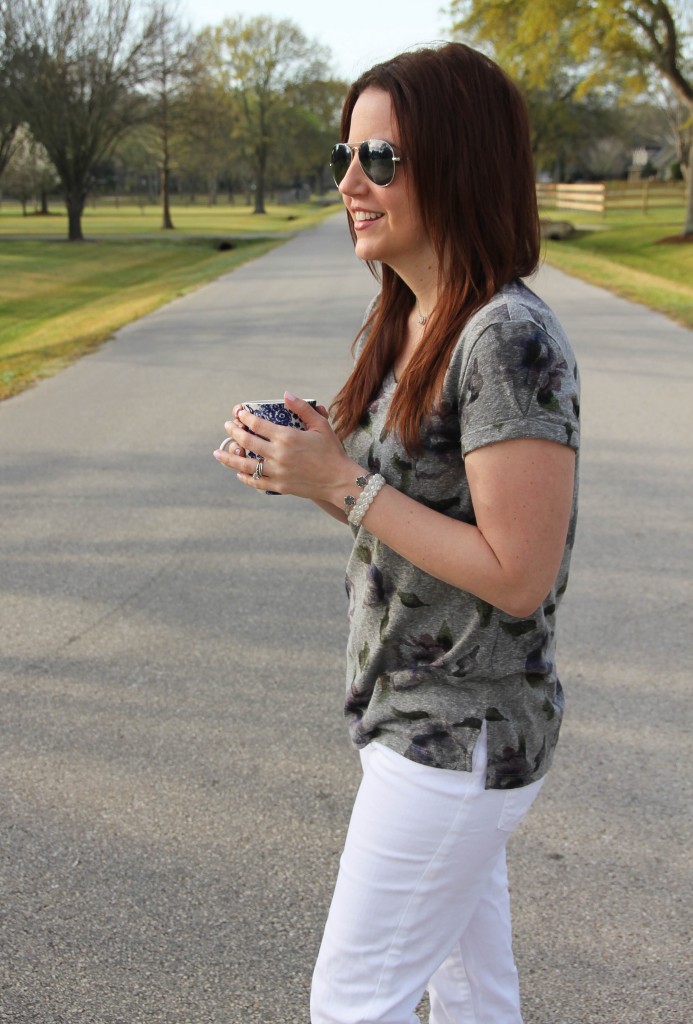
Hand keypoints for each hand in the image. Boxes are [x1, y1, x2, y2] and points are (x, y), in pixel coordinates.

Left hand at [213, 392, 354, 503]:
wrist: (340, 480)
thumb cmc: (332, 451)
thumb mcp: (321, 425)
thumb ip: (302, 408)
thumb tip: (285, 394)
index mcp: (287, 437)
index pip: (257, 424)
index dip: (244, 417)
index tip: (238, 412)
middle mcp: (278, 454)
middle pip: (247, 441)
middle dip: (234, 432)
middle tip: (227, 426)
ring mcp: (277, 472)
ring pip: (245, 464)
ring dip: (229, 457)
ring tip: (218, 453)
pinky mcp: (279, 486)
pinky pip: (256, 482)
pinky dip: (244, 477)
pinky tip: (238, 472)